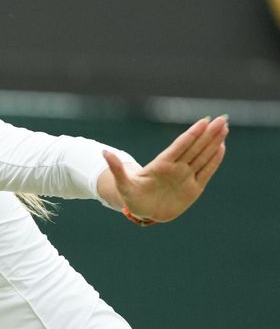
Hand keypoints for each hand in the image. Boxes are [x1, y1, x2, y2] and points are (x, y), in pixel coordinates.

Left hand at [101, 115, 228, 222]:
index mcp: (161, 165)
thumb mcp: (121, 183)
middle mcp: (176, 168)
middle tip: (221, 119)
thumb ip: (116, 168)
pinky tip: (222, 148)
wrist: (140, 209)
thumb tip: (103, 152)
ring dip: (214, 143)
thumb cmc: (130, 194)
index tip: (203, 121)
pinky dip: (214, 161)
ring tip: (225, 128)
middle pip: (195, 148)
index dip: (191, 134)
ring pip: (203, 157)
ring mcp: (185, 177)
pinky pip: (206, 173)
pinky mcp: (193, 189)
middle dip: (208, 134)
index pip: (179, 146)